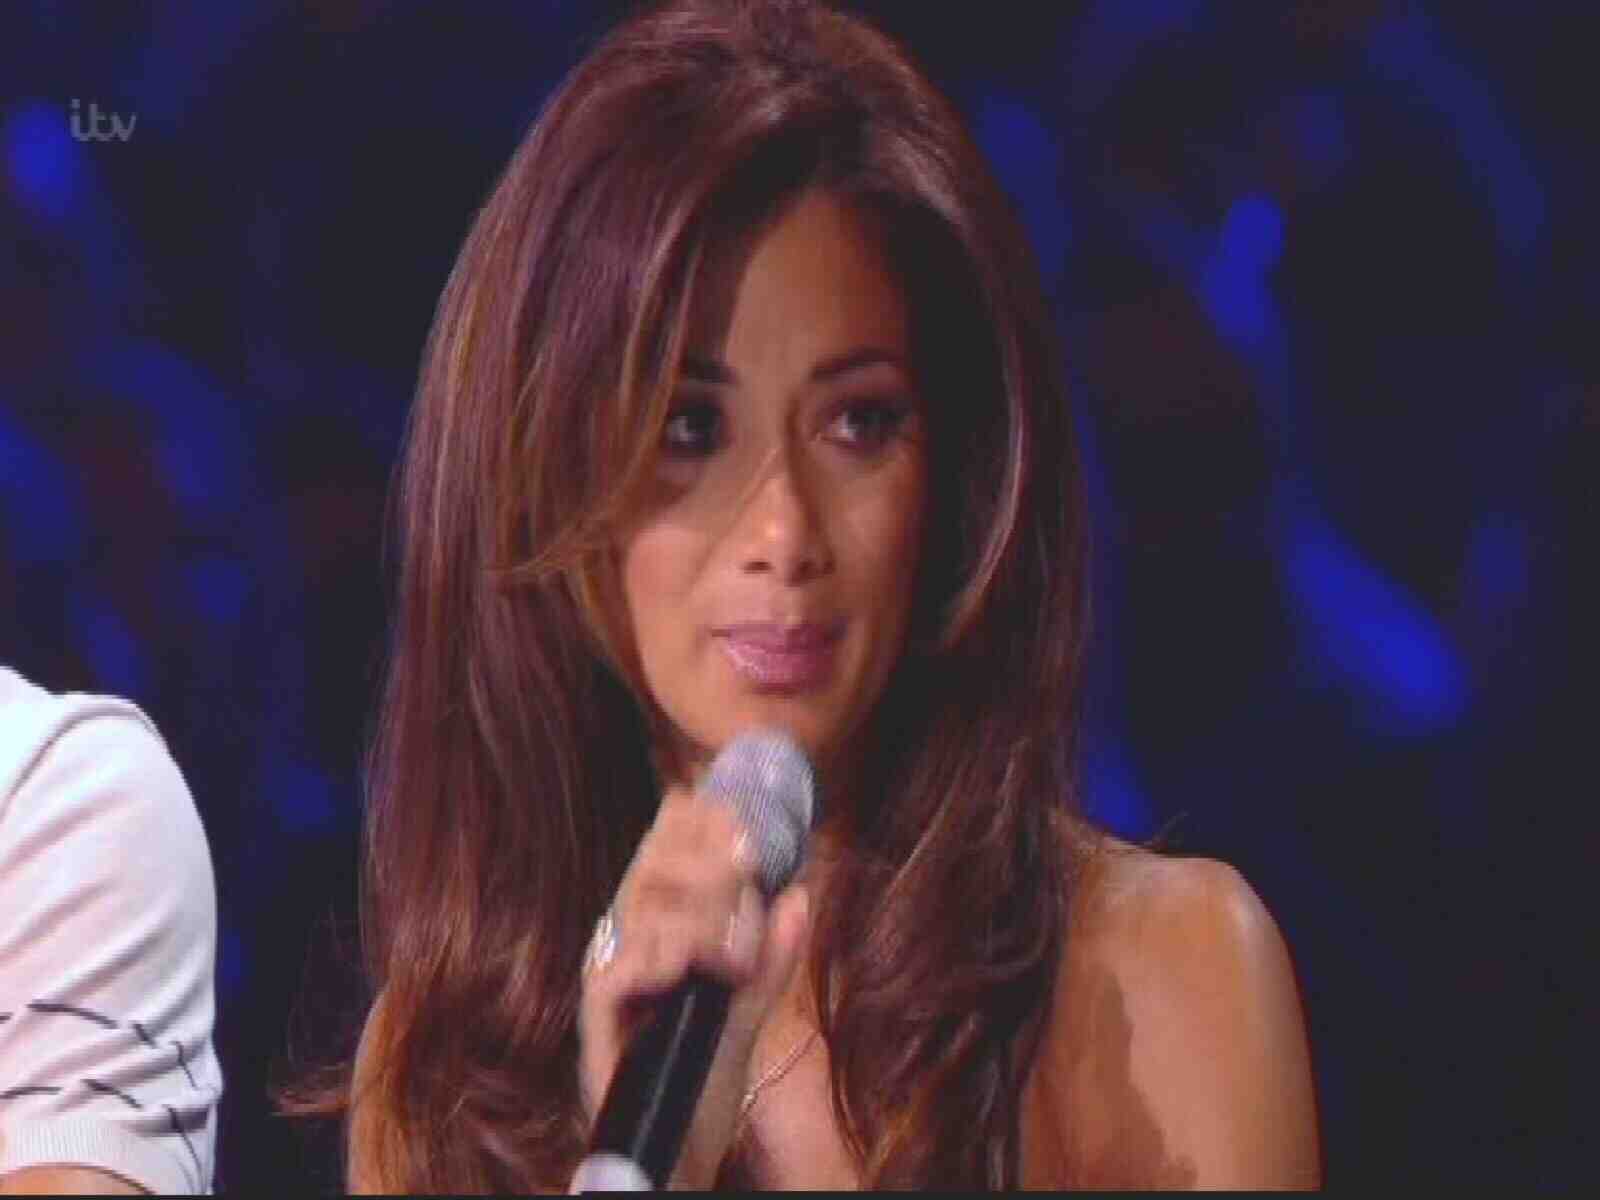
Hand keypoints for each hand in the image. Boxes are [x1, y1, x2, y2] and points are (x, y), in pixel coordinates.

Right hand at [577, 785, 811, 1188]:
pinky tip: (696, 967)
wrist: (680, 1151)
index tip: (737, 810)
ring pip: (642, 908)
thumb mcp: (747, 1008)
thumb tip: (800, 894)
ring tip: (738, 953)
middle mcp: (625, 943)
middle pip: (649, 867)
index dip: (693, 821)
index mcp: (655, 929)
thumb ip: (771, 956)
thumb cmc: (704, 1077)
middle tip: (750, 862)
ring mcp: (608, 978)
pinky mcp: (596, 1017)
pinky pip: (621, 965)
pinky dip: (665, 955)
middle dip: (705, 856)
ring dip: (703, 915)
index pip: (661, 851)